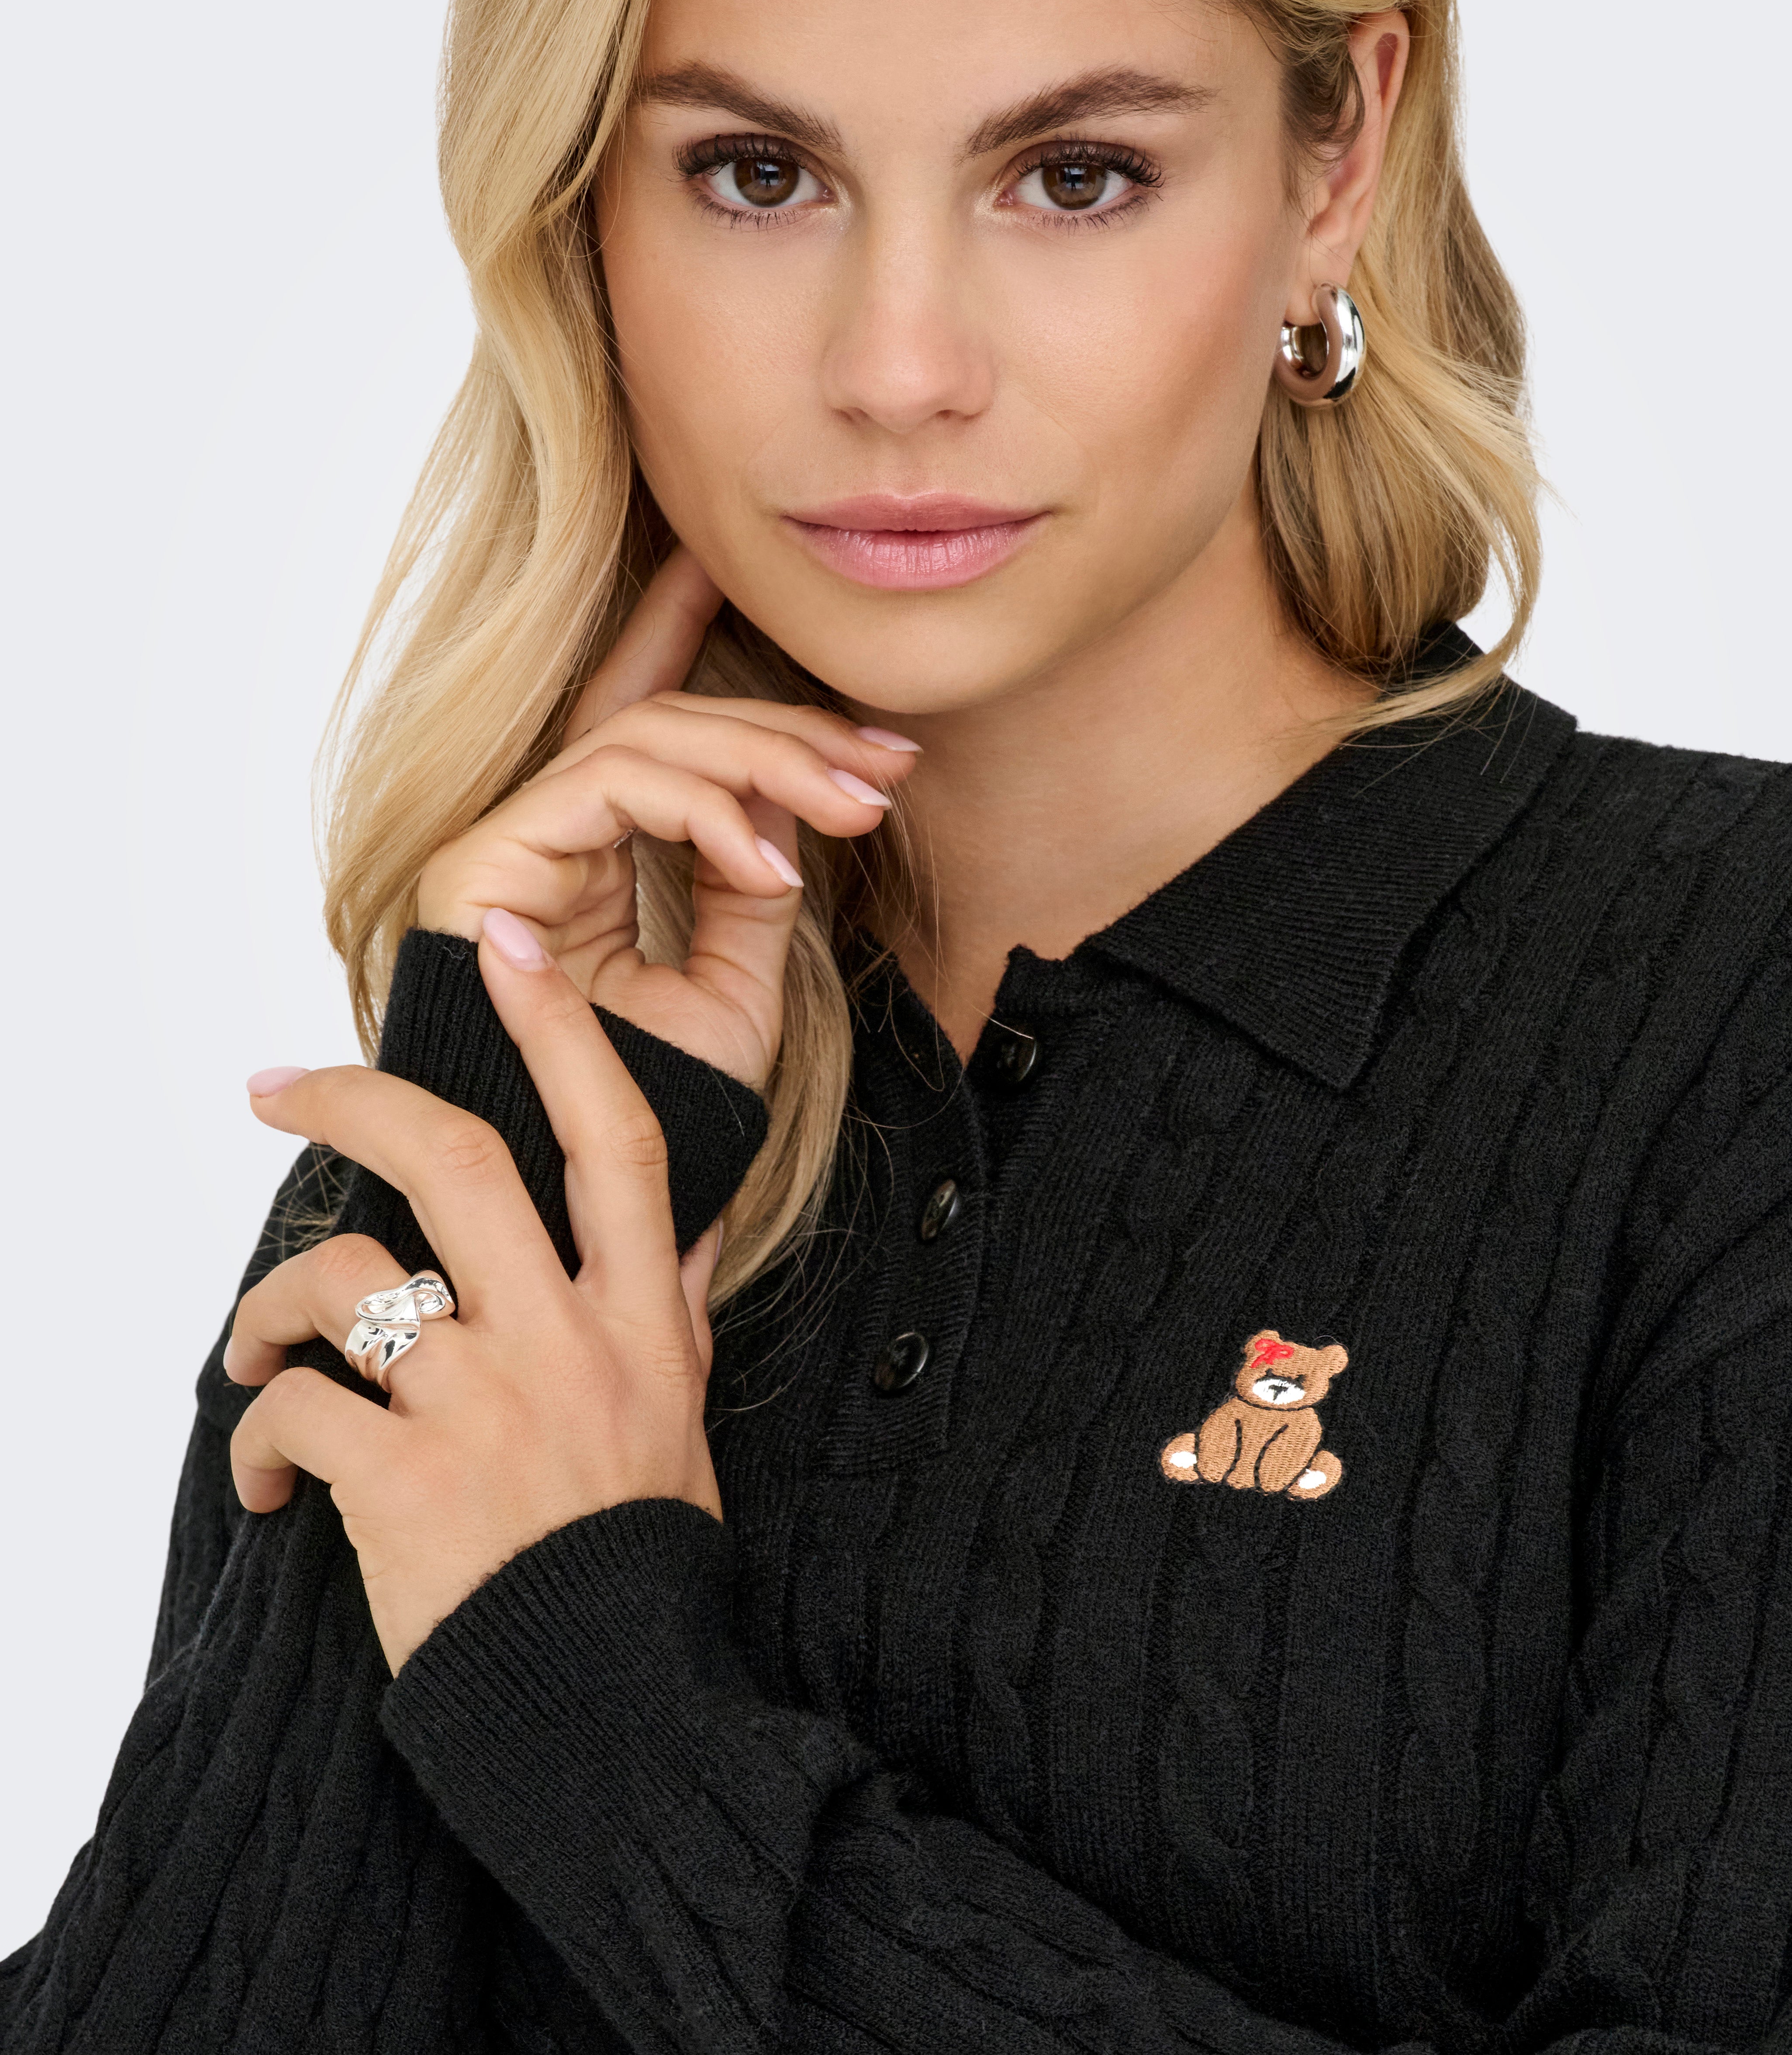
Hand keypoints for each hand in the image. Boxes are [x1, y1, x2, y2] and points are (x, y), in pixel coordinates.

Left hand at [227, 923, 715, 1673]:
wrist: (611, 1707)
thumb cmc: (637, 1552)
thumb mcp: (680, 1408)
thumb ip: (663, 1304)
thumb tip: (666, 1221)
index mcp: (638, 1314)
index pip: (609, 1134)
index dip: (555, 1027)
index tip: (498, 946)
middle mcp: (564, 1338)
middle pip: (451, 1163)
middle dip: (349, 1101)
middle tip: (276, 1085)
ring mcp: (482, 1407)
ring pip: (341, 1283)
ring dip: (266, 1310)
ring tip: (249, 1354)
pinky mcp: (403, 1484)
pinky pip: (292, 1415)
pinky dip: (256, 1438)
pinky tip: (270, 1480)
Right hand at [415, 547, 918, 1089]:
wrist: (585, 1200)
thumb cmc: (652, 1113)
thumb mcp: (734, 988)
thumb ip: (753, 889)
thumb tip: (792, 795)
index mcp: (597, 859)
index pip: (680, 747)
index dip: (784, 731)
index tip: (892, 760)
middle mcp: (548, 839)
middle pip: (668, 723)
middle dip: (787, 731)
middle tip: (887, 765)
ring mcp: (509, 844)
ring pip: (643, 734)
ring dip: (764, 758)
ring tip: (851, 809)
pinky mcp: (481, 861)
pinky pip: (607, 784)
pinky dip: (701, 809)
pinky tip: (766, 866)